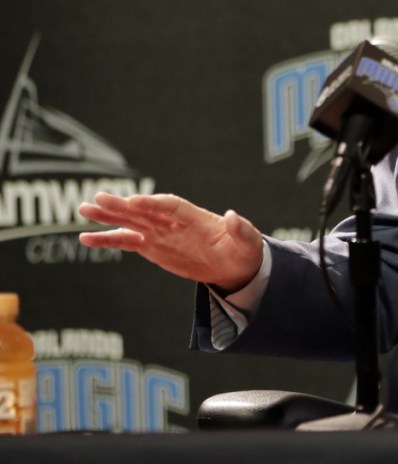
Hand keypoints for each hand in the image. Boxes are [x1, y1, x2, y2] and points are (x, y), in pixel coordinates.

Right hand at [79, 192, 263, 292]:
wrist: (234, 264)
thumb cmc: (242, 249)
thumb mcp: (248, 242)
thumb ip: (241, 230)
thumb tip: (234, 216)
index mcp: (195, 217)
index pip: (171, 206)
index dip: (153, 203)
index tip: (134, 202)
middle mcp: (173, 222)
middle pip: (145, 210)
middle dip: (123, 206)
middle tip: (98, 199)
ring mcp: (161, 233)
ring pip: (130, 222)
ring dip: (108, 217)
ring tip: (84, 210)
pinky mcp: (152, 246)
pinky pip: (126, 241)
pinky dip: (107, 239)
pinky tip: (85, 237)